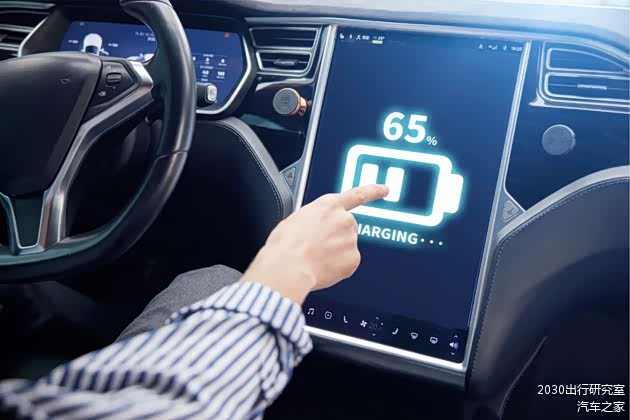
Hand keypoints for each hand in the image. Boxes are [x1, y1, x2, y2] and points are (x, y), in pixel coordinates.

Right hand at [241, 184, 388, 303]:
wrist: (288, 266)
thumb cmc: (285, 244)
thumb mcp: (296, 220)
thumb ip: (315, 219)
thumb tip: (316, 229)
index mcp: (328, 205)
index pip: (357, 194)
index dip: (373, 191)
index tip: (385, 189)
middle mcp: (344, 219)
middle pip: (348, 228)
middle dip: (337, 237)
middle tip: (318, 247)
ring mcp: (351, 239)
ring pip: (347, 247)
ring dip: (335, 253)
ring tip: (315, 258)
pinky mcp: (353, 259)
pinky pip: (347, 264)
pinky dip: (337, 268)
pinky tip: (322, 268)